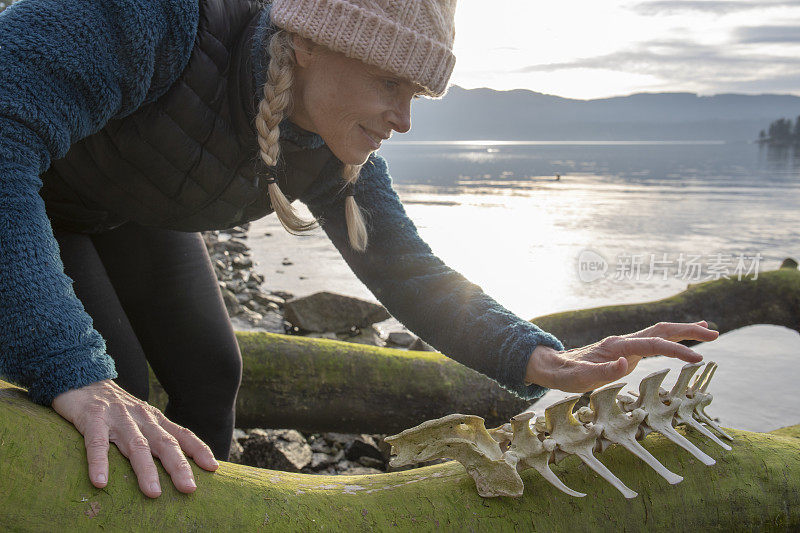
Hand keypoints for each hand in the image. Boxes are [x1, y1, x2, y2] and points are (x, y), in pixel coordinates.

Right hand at [52, 379, 218, 497]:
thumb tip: (175, 462)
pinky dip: (99, 462)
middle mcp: (141, 418)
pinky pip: (96, 443)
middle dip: (178, 466)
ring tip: (153, 492)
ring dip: (146, 470)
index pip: (182, 434)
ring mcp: (118, 418)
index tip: (212, 467)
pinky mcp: (93, 418)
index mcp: (154, 419)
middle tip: (189, 488)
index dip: (198, 450)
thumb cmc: (115, 407)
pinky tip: (100, 481)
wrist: (83, 379)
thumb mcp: (140, 419)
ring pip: (136, 445)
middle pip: (164, 443)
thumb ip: (156, 437)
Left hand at [526, 320, 719, 392]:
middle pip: (661, 330)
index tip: (697, 359)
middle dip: (687, 331)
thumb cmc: (566, 375)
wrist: (554, 366)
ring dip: (683, 331)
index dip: (676, 350)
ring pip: (658, 332)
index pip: (653, 345)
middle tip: (714, 334)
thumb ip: (601, 372)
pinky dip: (670, 338)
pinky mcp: (626, 349)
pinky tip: (681, 339)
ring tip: (707, 330)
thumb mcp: (580, 379)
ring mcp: (626, 343)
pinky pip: (653, 340)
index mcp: (617, 347)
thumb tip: (625, 363)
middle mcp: (624, 341)